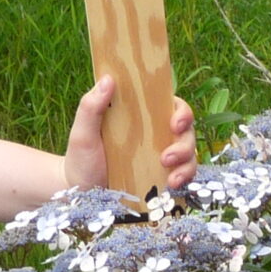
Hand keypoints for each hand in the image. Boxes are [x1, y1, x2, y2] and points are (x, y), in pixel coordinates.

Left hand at [64, 78, 199, 194]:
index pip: (169, 105)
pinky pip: (184, 174)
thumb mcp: (83, 133)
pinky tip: (172, 184)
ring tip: (171, 177)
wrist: (81, 193)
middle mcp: (154, 133)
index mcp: (139, 116)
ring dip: (186, 162)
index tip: (175, 123)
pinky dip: (184, 178)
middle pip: (185, 130)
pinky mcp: (162, 176)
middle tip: (167, 157)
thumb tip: (108, 78)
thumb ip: (91, 107)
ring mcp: (160, 155)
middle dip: (184, 142)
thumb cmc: (81, 159)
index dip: (181, 111)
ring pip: (189, 152)